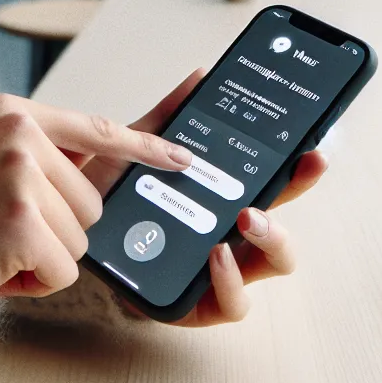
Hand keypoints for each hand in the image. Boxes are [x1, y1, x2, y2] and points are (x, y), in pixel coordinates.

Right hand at [0, 93, 195, 298]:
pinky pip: (62, 268)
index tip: (184, 157)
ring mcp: (19, 174)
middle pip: (91, 200)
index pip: (96, 128)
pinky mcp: (21, 220)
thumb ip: (40, 155)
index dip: (146, 147)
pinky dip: (33, 282)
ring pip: (80, 237)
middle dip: (56, 229)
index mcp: (12, 112)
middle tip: (0, 229)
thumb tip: (104, 160)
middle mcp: (19, 134)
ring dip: (43, 256)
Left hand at [79, 70, 329, 327]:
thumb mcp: (133, 152)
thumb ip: (166, 118)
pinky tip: (218, 255)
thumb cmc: (108, 199)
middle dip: (294, 200)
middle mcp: (230, 237)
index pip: (274, 184)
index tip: (313, 150)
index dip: (300, 169)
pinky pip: (232, 304)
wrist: (68, 235)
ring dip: (271, 240)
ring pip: (273, 265)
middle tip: (286, 171)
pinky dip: (232, 282)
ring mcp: (219, 273)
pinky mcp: (197, 305)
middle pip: (286, 218)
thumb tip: (200, 77)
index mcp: (224, 200)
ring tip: (247, 218)